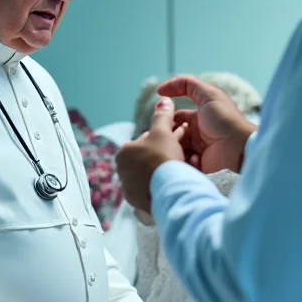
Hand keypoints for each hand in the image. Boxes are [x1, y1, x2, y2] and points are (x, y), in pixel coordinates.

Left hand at [116, 97, 185, 212]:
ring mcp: (128, 188)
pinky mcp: (136, 202)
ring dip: (161, 170)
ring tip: (178, 170)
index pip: (145, 141)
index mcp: (123, 152)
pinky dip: (160, 185)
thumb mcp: (163, 131)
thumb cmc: (163, 156)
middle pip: (146, 158)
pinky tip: (171, 183)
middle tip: (180, 154)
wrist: (168, 189)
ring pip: (149, 174)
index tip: (177, 140)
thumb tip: (163, 99)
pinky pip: (150, 189)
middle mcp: (121, 170)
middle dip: (162, 154)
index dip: (164, 139)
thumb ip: (162, 116)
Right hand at [158, 75, 256, 173]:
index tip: (159, 118)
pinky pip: (184, 163)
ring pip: (176, 149)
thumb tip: (160, 89)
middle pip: (173, 134)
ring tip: (177, 146)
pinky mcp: (199, 165)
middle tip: (167, 135)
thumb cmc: (224, 119)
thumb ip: (186, 84)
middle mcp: (196, 134)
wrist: (238, 146)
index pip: (176, 118)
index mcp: (198, 118)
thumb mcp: (208, 95)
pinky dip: (185, 160)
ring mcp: (197, 150)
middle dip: (168, 134)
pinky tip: (193, 156)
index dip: (167, 117)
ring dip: (174, 147)